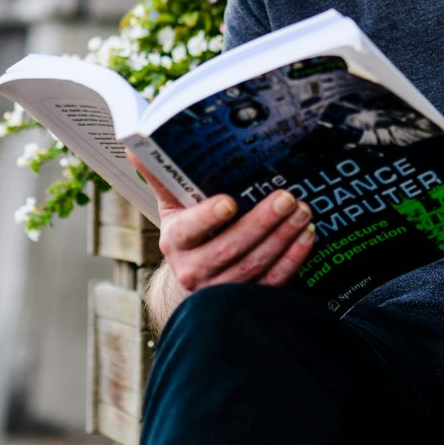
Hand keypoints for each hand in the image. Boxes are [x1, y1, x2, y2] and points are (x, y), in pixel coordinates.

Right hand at [134, 156, 316, 292]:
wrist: (193, 279)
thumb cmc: (188, 233)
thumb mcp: (173, 205)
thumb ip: (161, 176)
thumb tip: (137, 146)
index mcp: (175, 241)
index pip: (189, 230)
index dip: (208, 217)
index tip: (230, 201)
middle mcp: (194, 269)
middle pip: (230, 248)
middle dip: (261, 222)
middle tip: (286, 198)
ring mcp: (221, 289)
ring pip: (254, 265)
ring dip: (282, 237)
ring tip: (302, 211)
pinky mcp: (247, 299)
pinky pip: (273, 281)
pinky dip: (293, 258)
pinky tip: (306, 236)